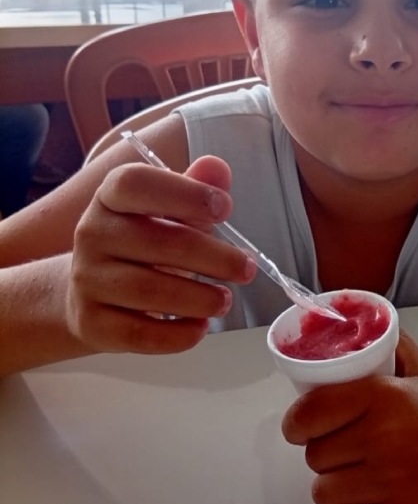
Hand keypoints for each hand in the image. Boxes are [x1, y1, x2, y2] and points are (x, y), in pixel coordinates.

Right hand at [66, 156, 255, 354]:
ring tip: (225, 300)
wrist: (87, 294)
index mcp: (110, 199)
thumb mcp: (167, 214)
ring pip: (149, 291)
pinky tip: (199, 328)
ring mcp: (88, 280)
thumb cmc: (142, 247)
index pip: (135, 184)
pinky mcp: (92, 323)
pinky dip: (176, 335)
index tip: (225, 208)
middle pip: (158, 242)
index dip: (184, 193)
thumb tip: (218, 168)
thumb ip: (194, 189)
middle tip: (245, 268)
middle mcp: (92, 235)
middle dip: (213, 257)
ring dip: (199, 298)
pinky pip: (138, 334)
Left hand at [282, 331, 417, 503]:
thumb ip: (394, 349)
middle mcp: (384, 439)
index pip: (309, 412)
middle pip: (315, 456)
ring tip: (366, 483)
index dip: (298, 424)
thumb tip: (363, 330)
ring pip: (324, 494)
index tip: (301, 429)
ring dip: (339, 491)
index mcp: (386, 397)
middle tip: (354, 454)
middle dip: (328, 456)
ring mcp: (392, 486)